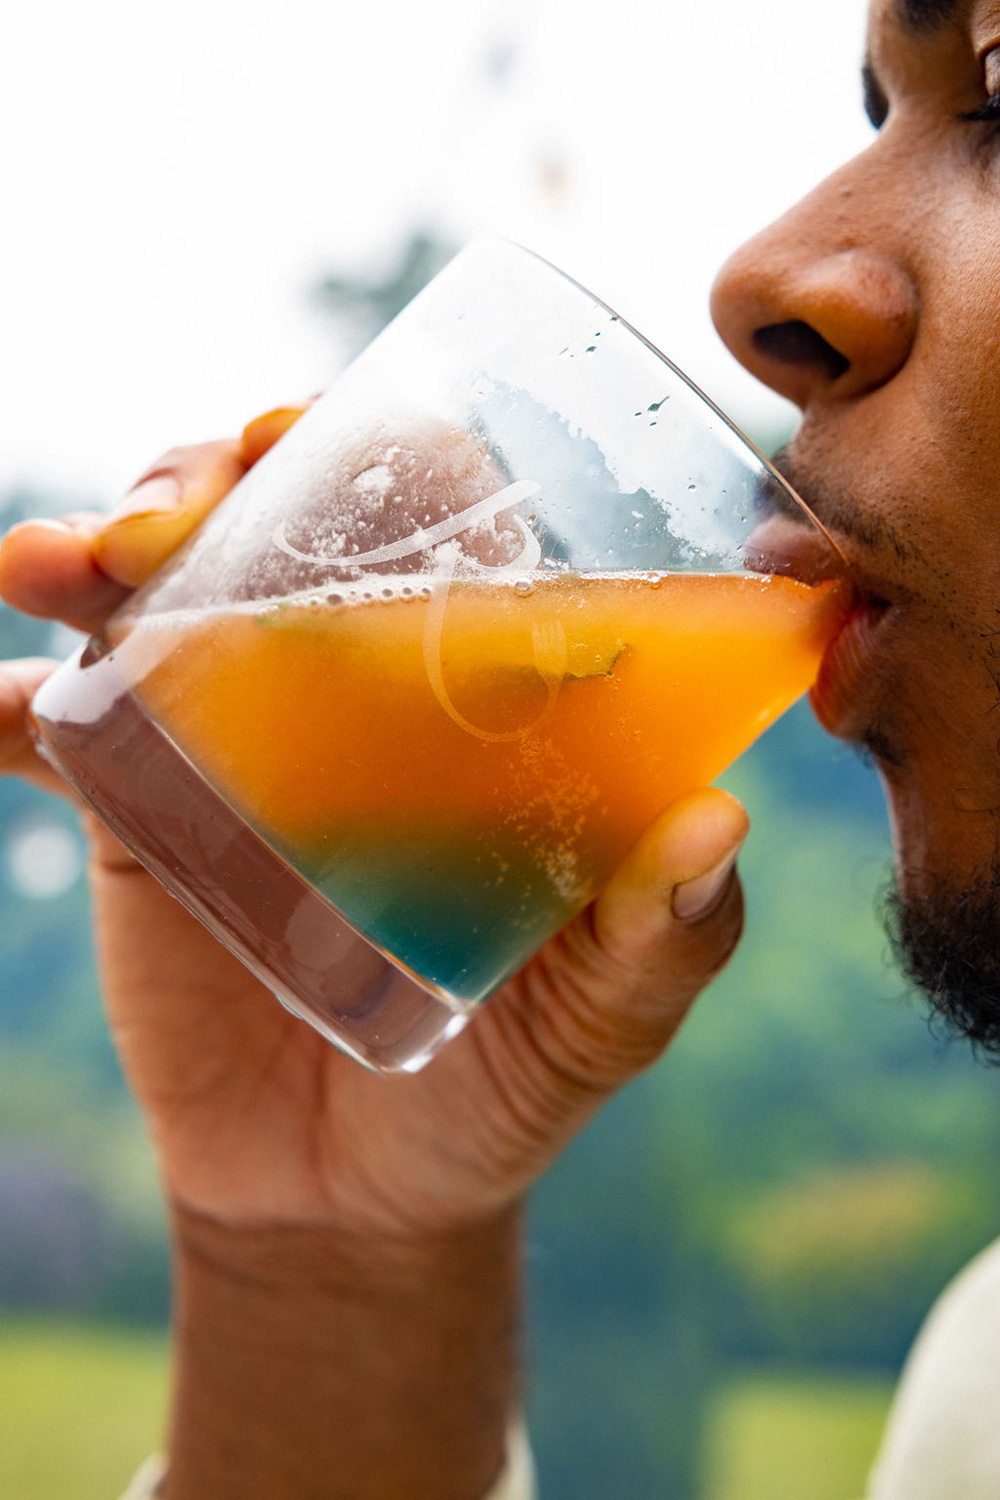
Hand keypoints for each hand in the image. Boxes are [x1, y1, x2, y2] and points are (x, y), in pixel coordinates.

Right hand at [0, 407, 747, 1497]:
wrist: (354, 1195)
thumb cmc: (506, 1082)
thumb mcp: (604, 1015)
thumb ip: (664, 936)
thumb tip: (718, 822)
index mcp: (471, 695)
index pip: (434, 517)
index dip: (383, 448)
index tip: (323, 437)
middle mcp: (349, 691)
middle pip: (273, 523)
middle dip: (208, 476)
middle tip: (171, 519)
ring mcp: (235, 741)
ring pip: (152, 596)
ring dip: (93, 552)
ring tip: (57, 569)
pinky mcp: (141, 816)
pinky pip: (57, 734)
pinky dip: (12, 706)